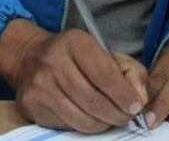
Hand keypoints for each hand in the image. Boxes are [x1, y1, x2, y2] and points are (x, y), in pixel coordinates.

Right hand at [0, 19, 147, 133]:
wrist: (29, 58)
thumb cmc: (74, 57)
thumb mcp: (103, 52)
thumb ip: (130, 71)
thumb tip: (140, 97)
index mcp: (74, 42)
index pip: (104, 75)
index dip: (124, 95)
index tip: (135, 106)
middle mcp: (53, 61)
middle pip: (94, 101)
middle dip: (117, 115)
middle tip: (126, 117)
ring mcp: (40, 84)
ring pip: (82, 119)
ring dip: (103, 124)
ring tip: (108, 118)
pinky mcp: (32, 104)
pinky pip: (68, 125)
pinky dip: (84, 126)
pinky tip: (88, 116)